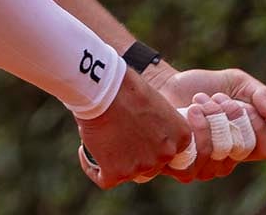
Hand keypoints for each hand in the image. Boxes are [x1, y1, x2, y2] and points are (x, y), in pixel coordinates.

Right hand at [73, 69, 192, 188]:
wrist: (102, 87)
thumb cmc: (126, 86)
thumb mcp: (155, 103)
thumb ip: (158, 125)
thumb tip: (146, 134)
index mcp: (181, 136)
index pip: (171, 151)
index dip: (153, 144)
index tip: (138, 133)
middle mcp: (166, 155)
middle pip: (151, 165)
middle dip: (137, 155)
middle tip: (118, 137)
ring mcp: (142, 167)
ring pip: (129, 173)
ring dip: (117, 162)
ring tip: (102, 142)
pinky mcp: (117, 173)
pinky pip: (103, 178)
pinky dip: (92, 168)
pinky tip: (84, 152)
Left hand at [152, 67, 265, 180]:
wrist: (167, 83)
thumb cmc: (204, 85)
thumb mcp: (238, 81)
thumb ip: (260, 94)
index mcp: (247, 143)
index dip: (257, 125)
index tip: (243, 104)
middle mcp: (228, 160)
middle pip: (242, 148)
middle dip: (230, 115)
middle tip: (216, 97)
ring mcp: (206, 166)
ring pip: (219, 152)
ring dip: (212, 118)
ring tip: (200, 102)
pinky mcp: (181, 165)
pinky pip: (196, 157)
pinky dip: (195, 128)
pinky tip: (189, 112)